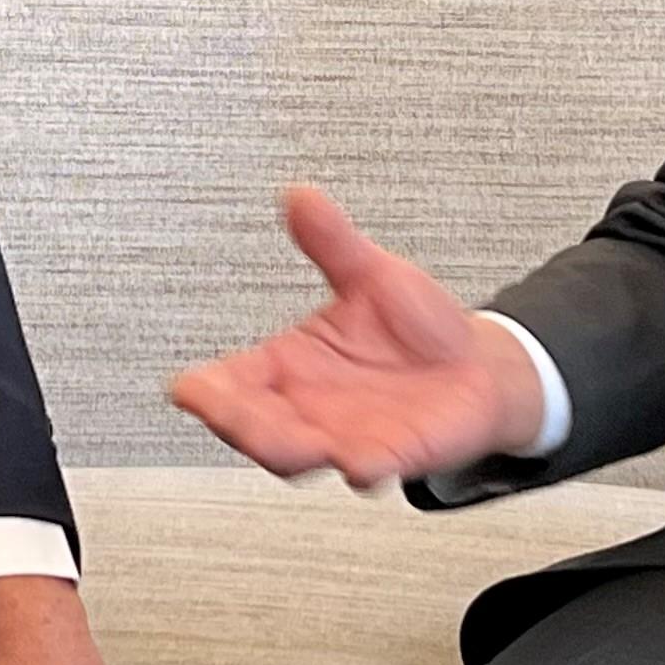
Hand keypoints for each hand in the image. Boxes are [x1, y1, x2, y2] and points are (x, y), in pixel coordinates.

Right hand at [167, 186, 549, 486]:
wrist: (477, 364)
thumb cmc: (415, 327)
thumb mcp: (371, 274)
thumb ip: (333, 242)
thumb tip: (301, 196)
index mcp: (289, 364)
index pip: (231, 381)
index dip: (206, 389)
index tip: (188, 388)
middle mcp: (307, 406)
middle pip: (252, 426)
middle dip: (236, 422)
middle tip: (223, 411)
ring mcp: (345, 435)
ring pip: (298, 455)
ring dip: (286, 449)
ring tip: (284, 440)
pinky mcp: (391, 454)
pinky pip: (370, 468)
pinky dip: (363, 468)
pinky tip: (360, 464)